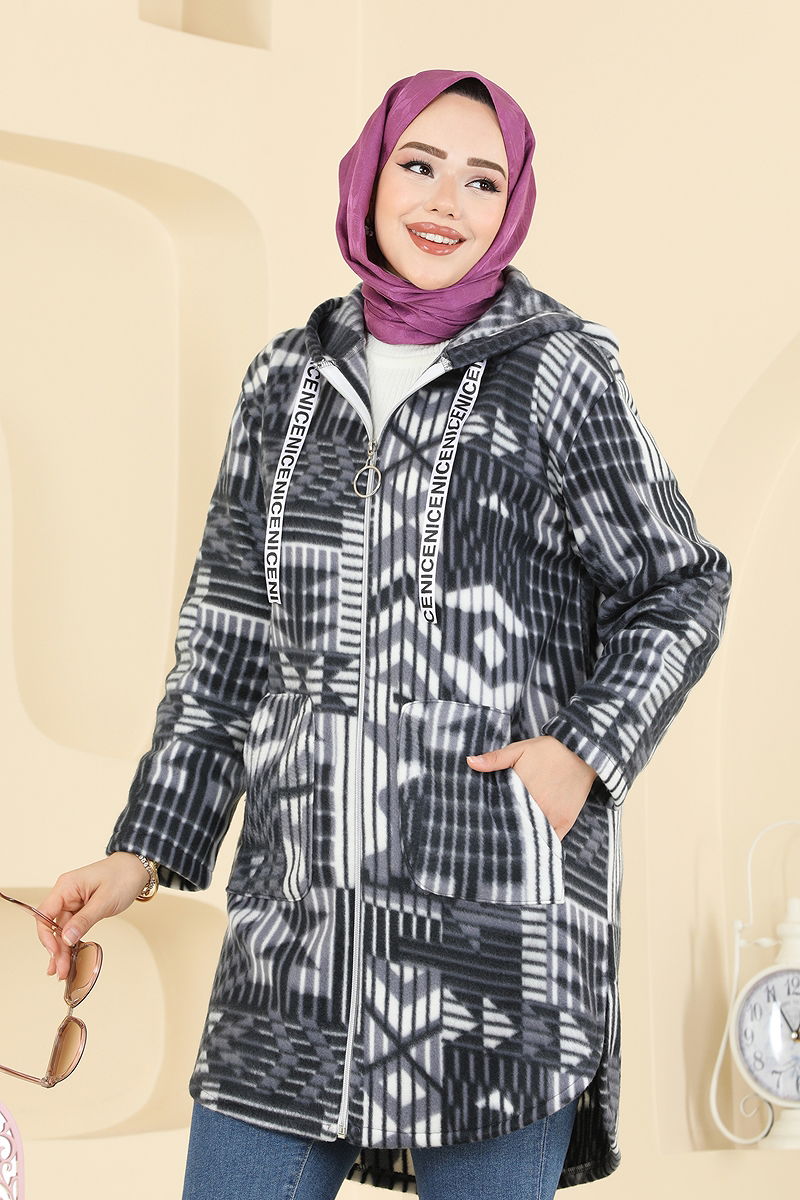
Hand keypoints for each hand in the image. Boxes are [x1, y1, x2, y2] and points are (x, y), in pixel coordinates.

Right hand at [36, 853, 150, 981]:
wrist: (137, 868)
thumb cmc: (123, 876)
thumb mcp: (105, 900)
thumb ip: (85, 919)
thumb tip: (66, 938)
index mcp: (66, 887)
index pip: (45, 914)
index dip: (46, 936)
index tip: (55, 954)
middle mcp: (66, 894)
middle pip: (53, 926)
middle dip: (56, 950)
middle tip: (61, 971)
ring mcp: (73, 902)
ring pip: (62, 930)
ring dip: (62, 950)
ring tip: (63, 971)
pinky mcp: (82, 909)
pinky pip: (72, 928)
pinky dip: (71, 943)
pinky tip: (70, 958)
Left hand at [466, 735, 596, 839]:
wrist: (581, 752)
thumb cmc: (549, 750)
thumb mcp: (519, 749)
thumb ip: (495, 759)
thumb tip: (469, 762)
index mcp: (522, 792)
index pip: (501, 813)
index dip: (492, 819)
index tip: (484, 824)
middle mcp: (538, 808)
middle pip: (515, 826)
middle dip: (505, 831)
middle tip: (492, 838)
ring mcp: (553, 817)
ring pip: (532, 836)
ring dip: (522, 839)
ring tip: (508, 844)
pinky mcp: (565, 822)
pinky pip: (551, 840)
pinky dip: (541, 843)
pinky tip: (530, 846)